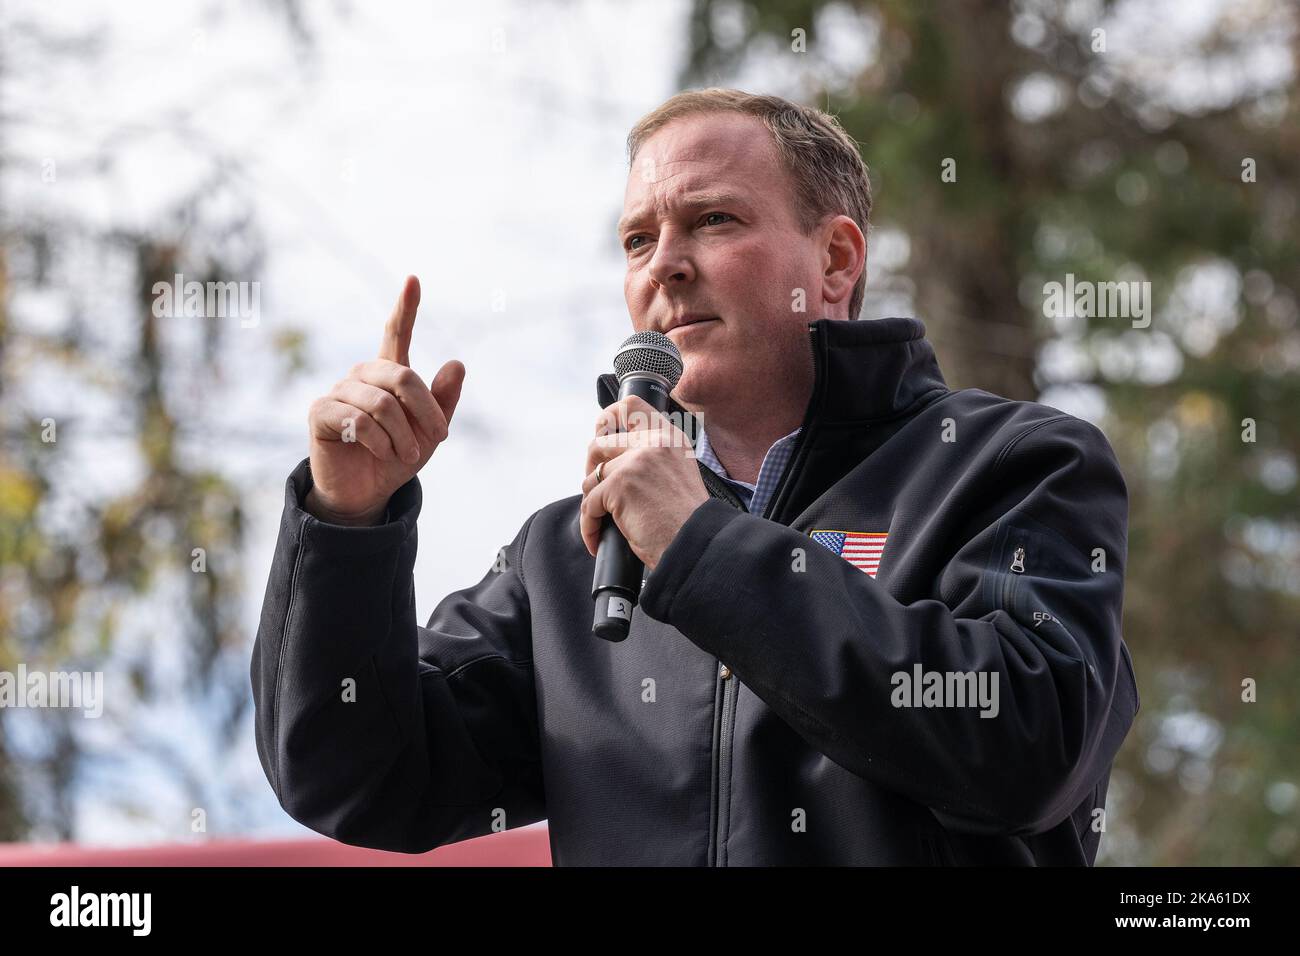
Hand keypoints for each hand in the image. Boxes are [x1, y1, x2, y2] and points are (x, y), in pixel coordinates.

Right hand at [306, 275, 465, 524]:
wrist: (367, 493)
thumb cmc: (397, 457)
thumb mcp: (429, 432)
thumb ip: (442, 401)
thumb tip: (457, 363)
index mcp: (388, 373)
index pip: (396, 333)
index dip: (405, 307)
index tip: (414, 279)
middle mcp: (361, 375)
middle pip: (402, 375)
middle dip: (426, 410)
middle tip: (439, 437)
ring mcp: (339, 391)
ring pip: (382, 405)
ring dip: (403, 436)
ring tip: (405, 455)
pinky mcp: (320, 413)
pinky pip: (360, 422)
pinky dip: (381, 443)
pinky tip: (382, 453)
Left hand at [579, 395, 709, 570]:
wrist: (695, 543)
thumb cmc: (686, 519)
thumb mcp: (677, 472)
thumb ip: (653, 457)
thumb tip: (615, 454)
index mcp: (670, 437)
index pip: (630, 406)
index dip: (608, 417)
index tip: (601, 434)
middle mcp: (653, 443)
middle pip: (599, 442)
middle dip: (591, 466)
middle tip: (595, 488)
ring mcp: (635, 462)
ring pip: (591, 477)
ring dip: (592, 502)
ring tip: (602, 521)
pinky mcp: (620, 485)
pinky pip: (589, 503)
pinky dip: (589, 525)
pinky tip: (596, 538)